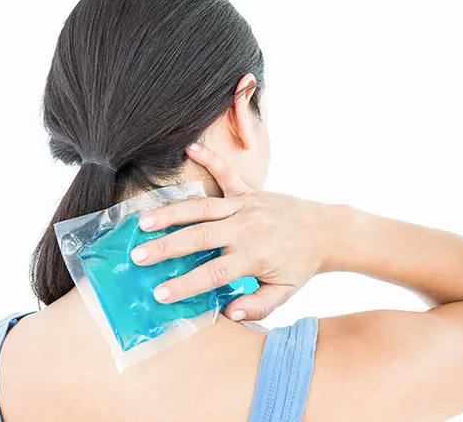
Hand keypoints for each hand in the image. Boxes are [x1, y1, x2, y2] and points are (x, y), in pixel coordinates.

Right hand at [129, 143, 332, 320]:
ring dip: (171, 212)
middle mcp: (246, 228)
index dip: (186, 284)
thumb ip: (258, 305)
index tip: (160, 294)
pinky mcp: (249, 190)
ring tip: (144, 221)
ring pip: (203, 207)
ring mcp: (246, 206)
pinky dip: (210, 158)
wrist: (325, 230)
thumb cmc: (300, 264)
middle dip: (166, 247)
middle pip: (199, 237)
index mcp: (254, 256)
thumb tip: (229, 314)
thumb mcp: (284, 292)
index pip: (213, 272)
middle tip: (138, 256)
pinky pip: (227, 173)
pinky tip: (190, 147)